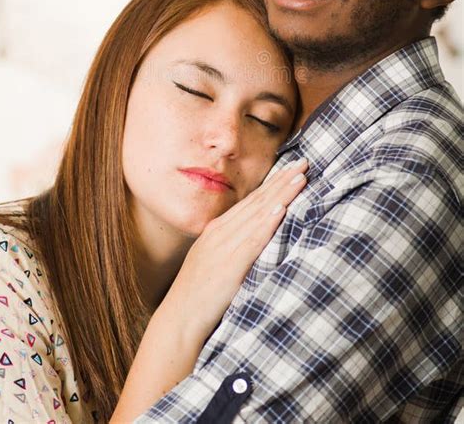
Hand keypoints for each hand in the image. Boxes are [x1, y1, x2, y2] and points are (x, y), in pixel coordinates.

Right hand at [156, 159, 307, 341]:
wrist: (179, 320)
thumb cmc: (199, 296)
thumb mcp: (213, 262)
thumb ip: (233, 246)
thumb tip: (257, 237)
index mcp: (217, 230)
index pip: (250, 201)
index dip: (273, 183)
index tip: (291, 168)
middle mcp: (220, 233)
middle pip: (257, 201)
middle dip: (282, 181)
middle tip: (304, 163)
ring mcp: (224, 247)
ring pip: (258, 215)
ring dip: (281, 195)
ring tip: (300, 179)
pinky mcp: (229, 265)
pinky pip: (253, 240)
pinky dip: (267, 223)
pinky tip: (281, 209)